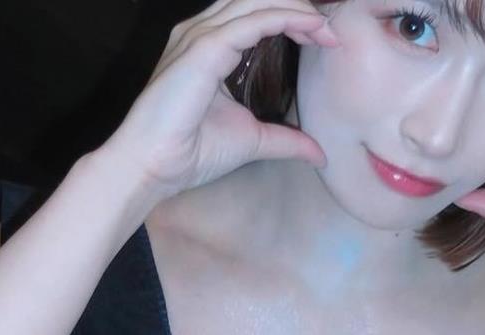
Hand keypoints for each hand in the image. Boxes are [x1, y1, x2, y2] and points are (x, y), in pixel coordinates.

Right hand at [104, 0, 339, 202]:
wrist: (154, 166)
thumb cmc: (190, 153)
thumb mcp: (252, 140)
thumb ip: (285, 139)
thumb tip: (319, 155)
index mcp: (210, 46)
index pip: (255, 12)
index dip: (293, 17)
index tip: (325, 39)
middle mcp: (203, 32)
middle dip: (298, 6)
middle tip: (330, 30)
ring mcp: (201, 36)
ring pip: (257, 0)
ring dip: (297, 8)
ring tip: (325, 29)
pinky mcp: (204, 48)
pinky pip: (255, 20)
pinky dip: (288, 19)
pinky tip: (313, 30)